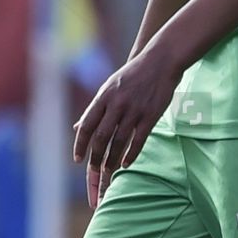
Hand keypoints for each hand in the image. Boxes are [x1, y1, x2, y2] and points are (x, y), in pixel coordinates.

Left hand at [73, 42, 181, 203]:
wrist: (161, 60)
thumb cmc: (133, 75)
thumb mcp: (109, 87)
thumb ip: (95, 109)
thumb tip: (78, 128)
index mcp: (103, 97)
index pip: (87, 125)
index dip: (81, 144)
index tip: (77, 160)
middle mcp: (116, 104)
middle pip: (101, 138)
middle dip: (95, 161)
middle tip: (94, 177)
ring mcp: (134, 110)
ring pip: (119, 142)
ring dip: (112, 162)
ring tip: (108, 177)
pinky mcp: (151, 114)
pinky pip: (138, 139)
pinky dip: (131, 154)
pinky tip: (126, 165)